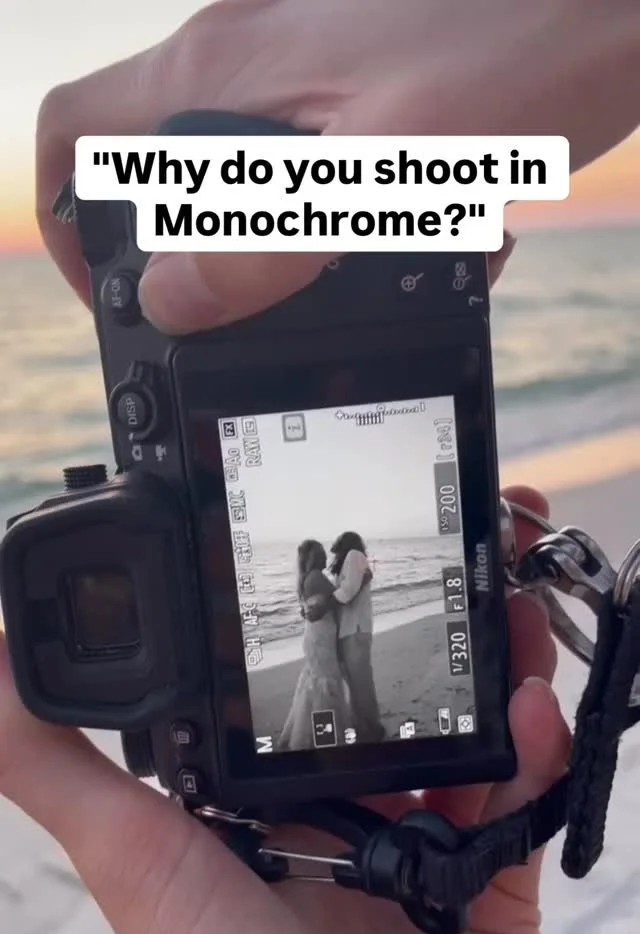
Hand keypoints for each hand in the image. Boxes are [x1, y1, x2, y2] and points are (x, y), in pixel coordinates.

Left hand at [0, 486, 568, 933]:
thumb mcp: (139, 870)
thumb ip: (60, 774)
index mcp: (255, 820)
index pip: (282, 704)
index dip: (306, 639)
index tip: (322, 567)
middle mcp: (333, 835)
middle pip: (383, 716)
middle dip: (418, 649)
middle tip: (445, 577)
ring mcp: (414, 866)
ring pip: (460, 746)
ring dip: (486, 682)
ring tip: (502, 620)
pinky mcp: (483, 898)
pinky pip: (517, 808)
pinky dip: (534, 756)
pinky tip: (531, 710)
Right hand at [37, 0, 639, 331]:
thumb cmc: (525, 49)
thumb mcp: (381, 175)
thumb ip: (266, 243)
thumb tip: (172, 301)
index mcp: (220, 74)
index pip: (75, 135)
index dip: (68, 224)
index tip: (120, 298)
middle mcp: (249, 61)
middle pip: (163, 173)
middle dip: (206, 259)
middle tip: (263, 315)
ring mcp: (309, 68)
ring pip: (257, 182)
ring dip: (305, 252)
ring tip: (380, 280)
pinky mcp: (370, 86)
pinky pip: (333, 169)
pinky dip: (370, 220)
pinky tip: (444, 239)